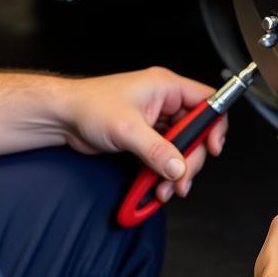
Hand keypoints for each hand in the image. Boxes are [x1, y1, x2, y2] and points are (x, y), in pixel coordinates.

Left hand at [57, 67, 227, 200]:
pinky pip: (164, 156)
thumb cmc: (89, 106)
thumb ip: (157, 151)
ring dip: (175, 171)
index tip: (212, 147)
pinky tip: (154, 186)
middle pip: (195, 132)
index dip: (213, 124)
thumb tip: (178, 167)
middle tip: (180, 180)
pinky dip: (162, 172)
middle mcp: (163, 101)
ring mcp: (154, 120)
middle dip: (189, 159)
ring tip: (163, 189)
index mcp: (165, 87)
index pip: (206, 100)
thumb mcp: (127, 129)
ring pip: (180, 148)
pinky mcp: (145, 137)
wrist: (63, 117)